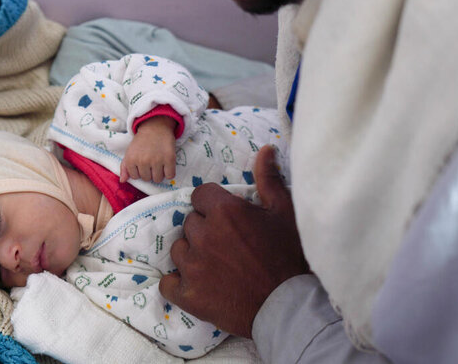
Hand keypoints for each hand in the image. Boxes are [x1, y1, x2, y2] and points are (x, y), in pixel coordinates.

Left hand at [120, 115, 176, 182]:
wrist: (155, 127)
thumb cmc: (141, 141)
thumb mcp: (129, 152)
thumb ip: (124, 167)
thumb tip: (123, 181)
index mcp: (131, 160)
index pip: (135, 177)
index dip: (139, 170)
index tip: (141, 162)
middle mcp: (143, 161)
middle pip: (147, 179)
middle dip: (149, 172)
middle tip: (151, 161)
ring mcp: (157, 160)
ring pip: (158, 179)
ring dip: (159, 174)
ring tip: (159, 164)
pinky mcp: (169, 159)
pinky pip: (170, 176)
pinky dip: (169, 172)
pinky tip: (166, 165)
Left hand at [159, 145, 307, 337]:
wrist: (289, 307)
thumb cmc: (289, 256)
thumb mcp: (284, 212)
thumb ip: (268, 179)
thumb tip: (264, 149)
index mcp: (223, 210)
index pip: (201, 196)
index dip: (213, 206)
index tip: (228, 220)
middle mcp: (203, 234)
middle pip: (190, 222)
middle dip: (204, 230)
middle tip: (226, 245)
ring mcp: (192, 266)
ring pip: (178, 249)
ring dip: (191, 254)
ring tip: (215, 266)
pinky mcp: (188, 294)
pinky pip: (168, 283)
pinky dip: (178, 284)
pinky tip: (195, 285)